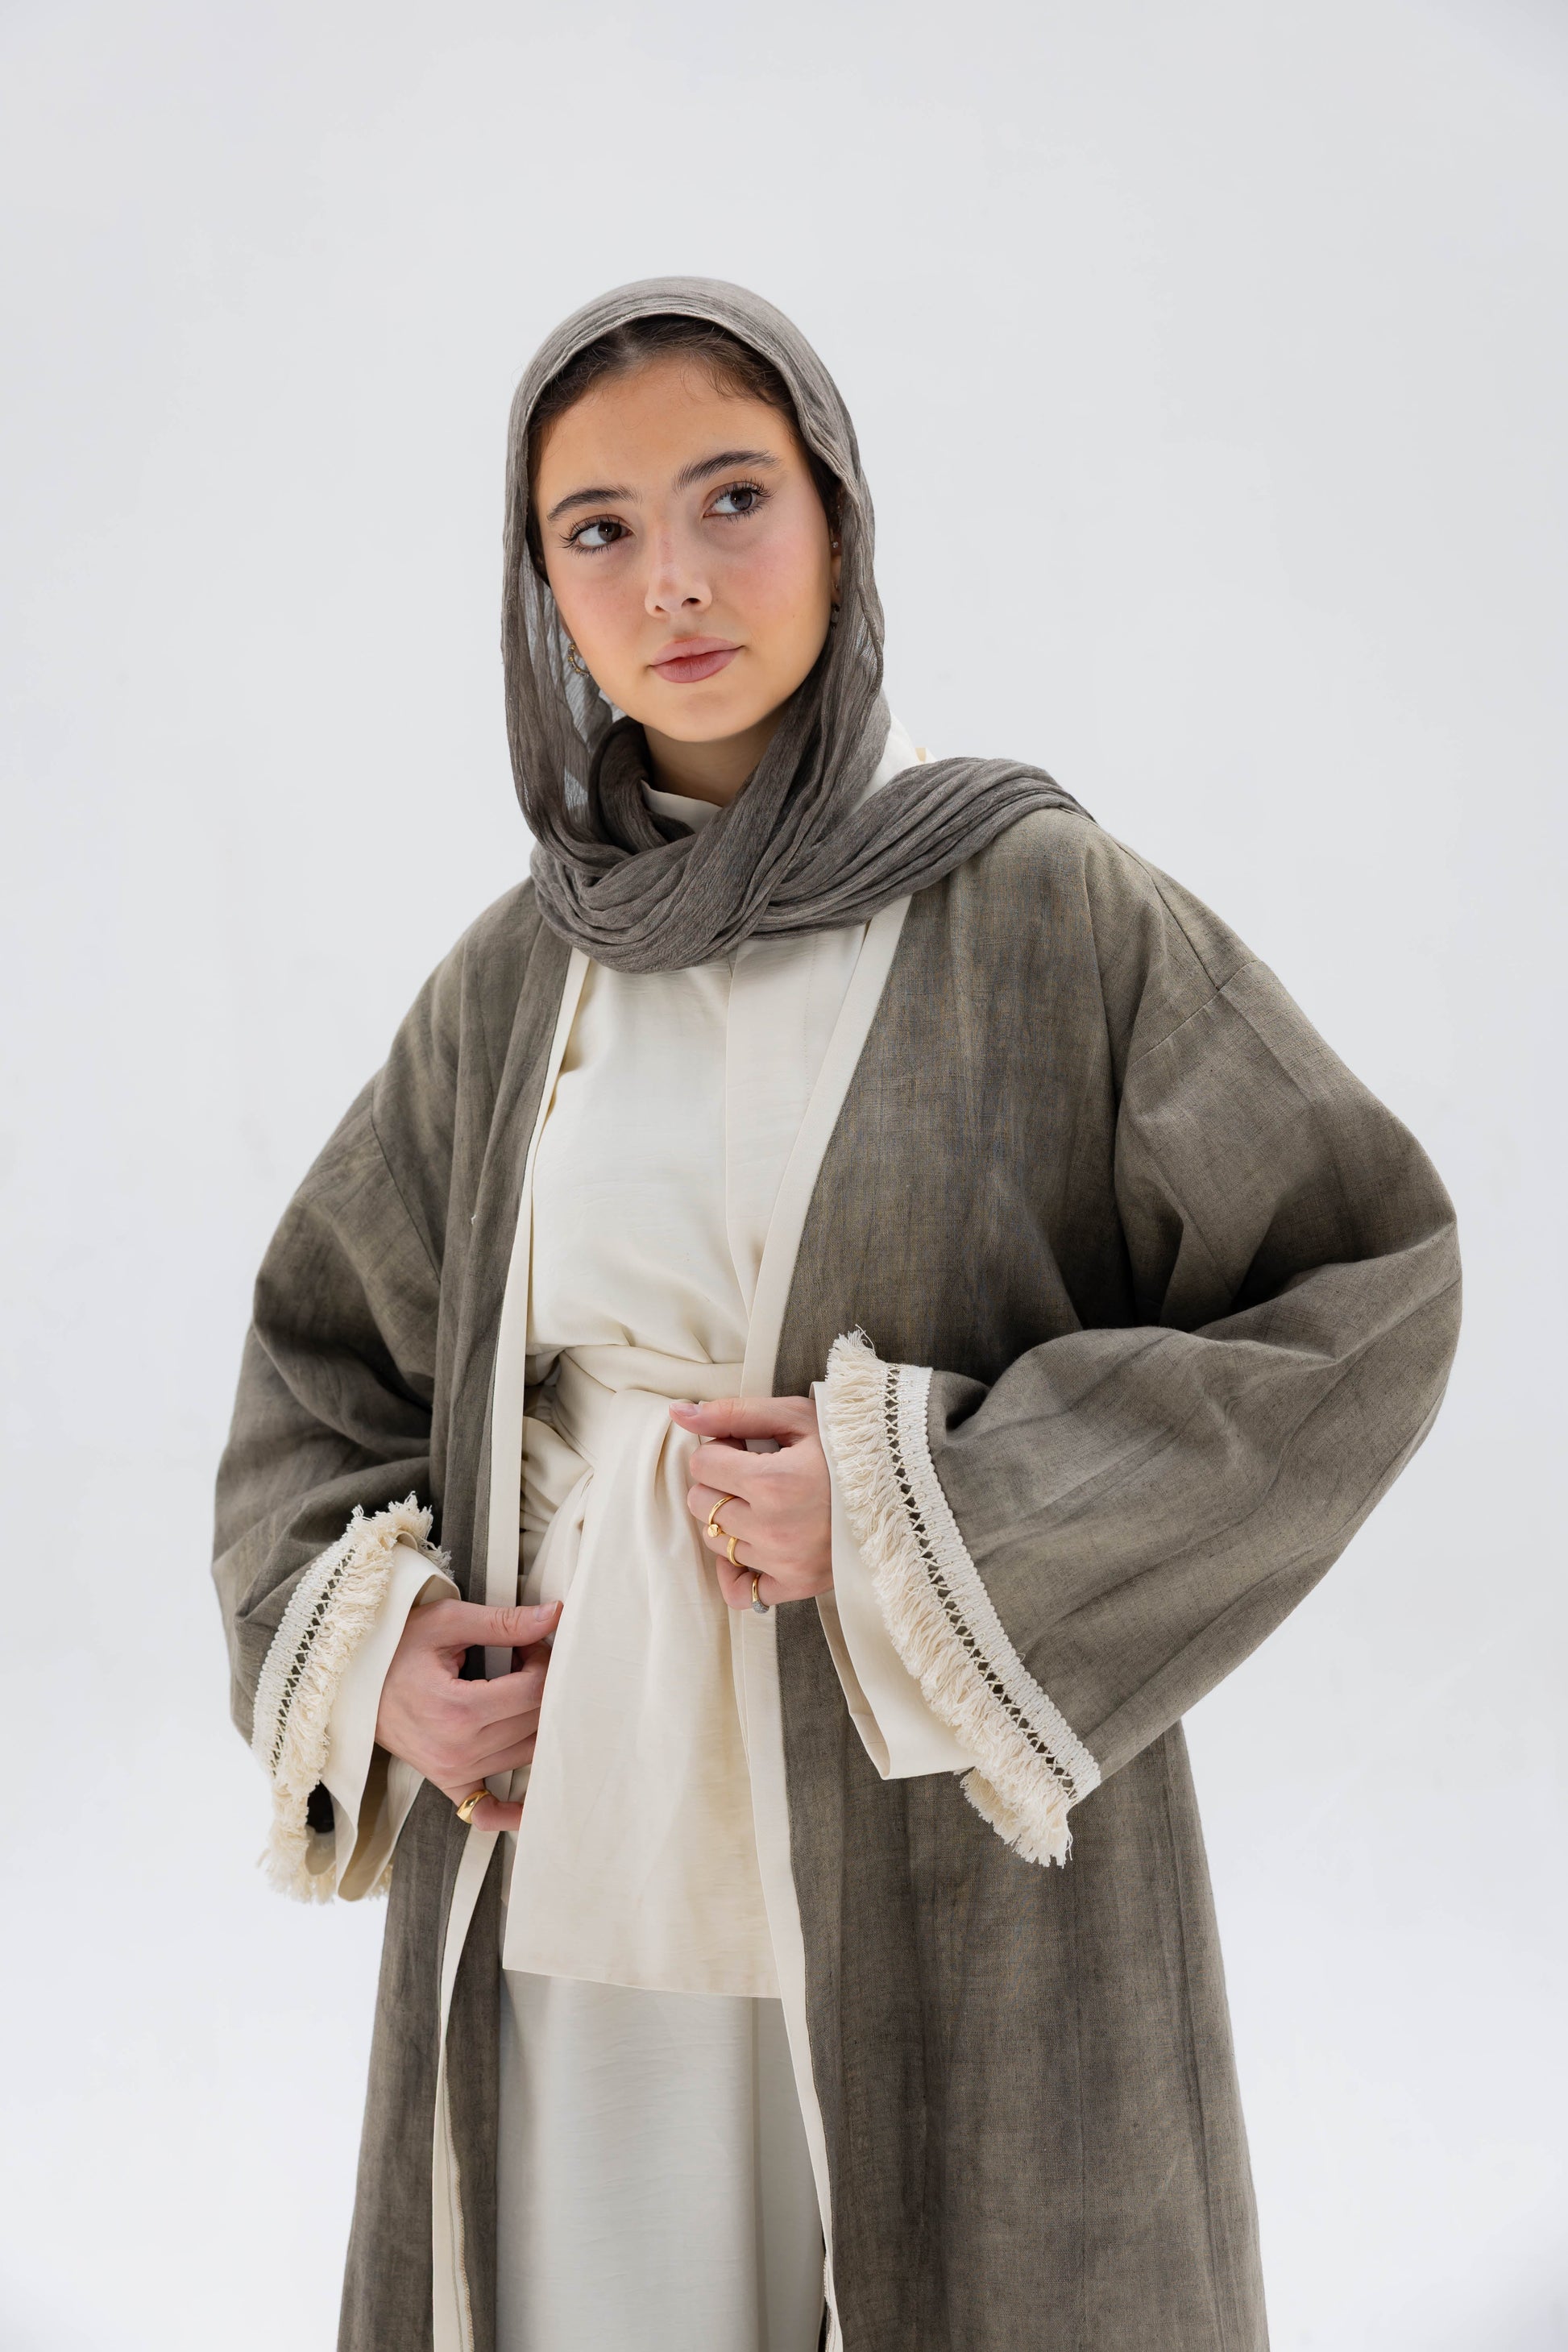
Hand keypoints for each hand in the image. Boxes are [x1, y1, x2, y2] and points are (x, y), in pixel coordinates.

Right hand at [374, 1598, 560, 1832]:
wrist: (354, 1682)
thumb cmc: (398, 1648)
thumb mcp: (447, 1622)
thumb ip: (503, 1623)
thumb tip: (554, 1615)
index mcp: (458, 1709)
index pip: (533, 1690)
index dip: (542, 1661)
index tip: (528, 1645)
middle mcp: (459, 1749)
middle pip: (534, 1721)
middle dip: (541, 1686)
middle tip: (524, 1663)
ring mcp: (454, 1771)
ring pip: (526, 1754)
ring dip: (534, 1722)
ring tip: (515, 1693)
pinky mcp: (448, 1782)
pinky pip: (485, 1811)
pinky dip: (511, 1810)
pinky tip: (529, 1803)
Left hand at [672, 1395, 832, 1610]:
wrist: (907, 1488)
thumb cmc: (852, 1445)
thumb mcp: (796, 1416)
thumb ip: (734, 1413)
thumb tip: (678, 1413)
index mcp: (773, 1482)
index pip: (702, 1466)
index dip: (722, 1450)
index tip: (748, 1447)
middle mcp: (774, 1528)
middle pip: (702, 1505)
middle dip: (720, 1484)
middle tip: (757, 1473)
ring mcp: (784, 1562)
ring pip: (717, 1542)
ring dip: (732, 1520)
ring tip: (768, 1502)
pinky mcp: (796, 1585)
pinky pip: (740, 1591)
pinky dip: (737, 1571)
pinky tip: (754, 1546)